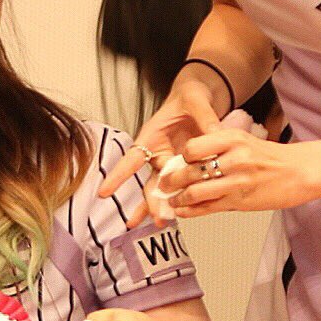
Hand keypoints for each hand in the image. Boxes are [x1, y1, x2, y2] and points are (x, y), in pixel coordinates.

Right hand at [99, 73, 225, 224]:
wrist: (199, 100)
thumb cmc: (190, 96)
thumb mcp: (196, 100)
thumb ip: (205, 118)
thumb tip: (216, 134)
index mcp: (152, 136)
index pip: (132, 158)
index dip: (118, 176)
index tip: (105, 192)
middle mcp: (157, 153)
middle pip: (150, 180)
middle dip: (150, 200)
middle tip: (156, 216)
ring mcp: (170, 163)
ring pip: (162, 189)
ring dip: (161, 206)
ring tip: (161, 223)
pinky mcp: (185, 169)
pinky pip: (182, 186)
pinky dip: (180, 200)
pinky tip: (176, 216)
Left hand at [159, 128, 320, 217]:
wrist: (299, 172)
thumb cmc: (270, 157)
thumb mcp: (243, 140)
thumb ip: (217, 148)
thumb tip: (187, 161)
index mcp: (233, 138)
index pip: (193, 147)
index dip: (181, 157)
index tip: (176, 162)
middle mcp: (234, 158)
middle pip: (191, 171)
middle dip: (172, 180)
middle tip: (164, 184)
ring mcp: (237, 181)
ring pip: (196, 192)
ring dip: (179, 198)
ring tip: (172, 200)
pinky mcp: (241, 201)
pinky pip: (208, 208)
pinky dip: (191, 211)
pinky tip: (183, 211)